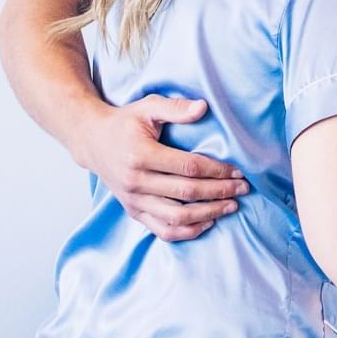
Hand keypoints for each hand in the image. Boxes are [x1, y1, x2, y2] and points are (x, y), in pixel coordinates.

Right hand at [74, 95, 248, 241]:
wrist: (93, 142)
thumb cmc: (126, 122)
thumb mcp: (148, 106)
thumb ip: (176, 108)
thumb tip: (203, 108)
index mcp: (141, 155)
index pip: (188, 167)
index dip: (216, 170)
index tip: (238, 170)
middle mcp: (135, 182)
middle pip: (186, 193)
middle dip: (220, 192)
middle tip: (243, 188)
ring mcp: (133, 201)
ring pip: (177, 217)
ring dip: (209, 213)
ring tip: (232, 206)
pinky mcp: (133, 212)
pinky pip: (162, 230)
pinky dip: (187, 231)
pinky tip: (208, 222)